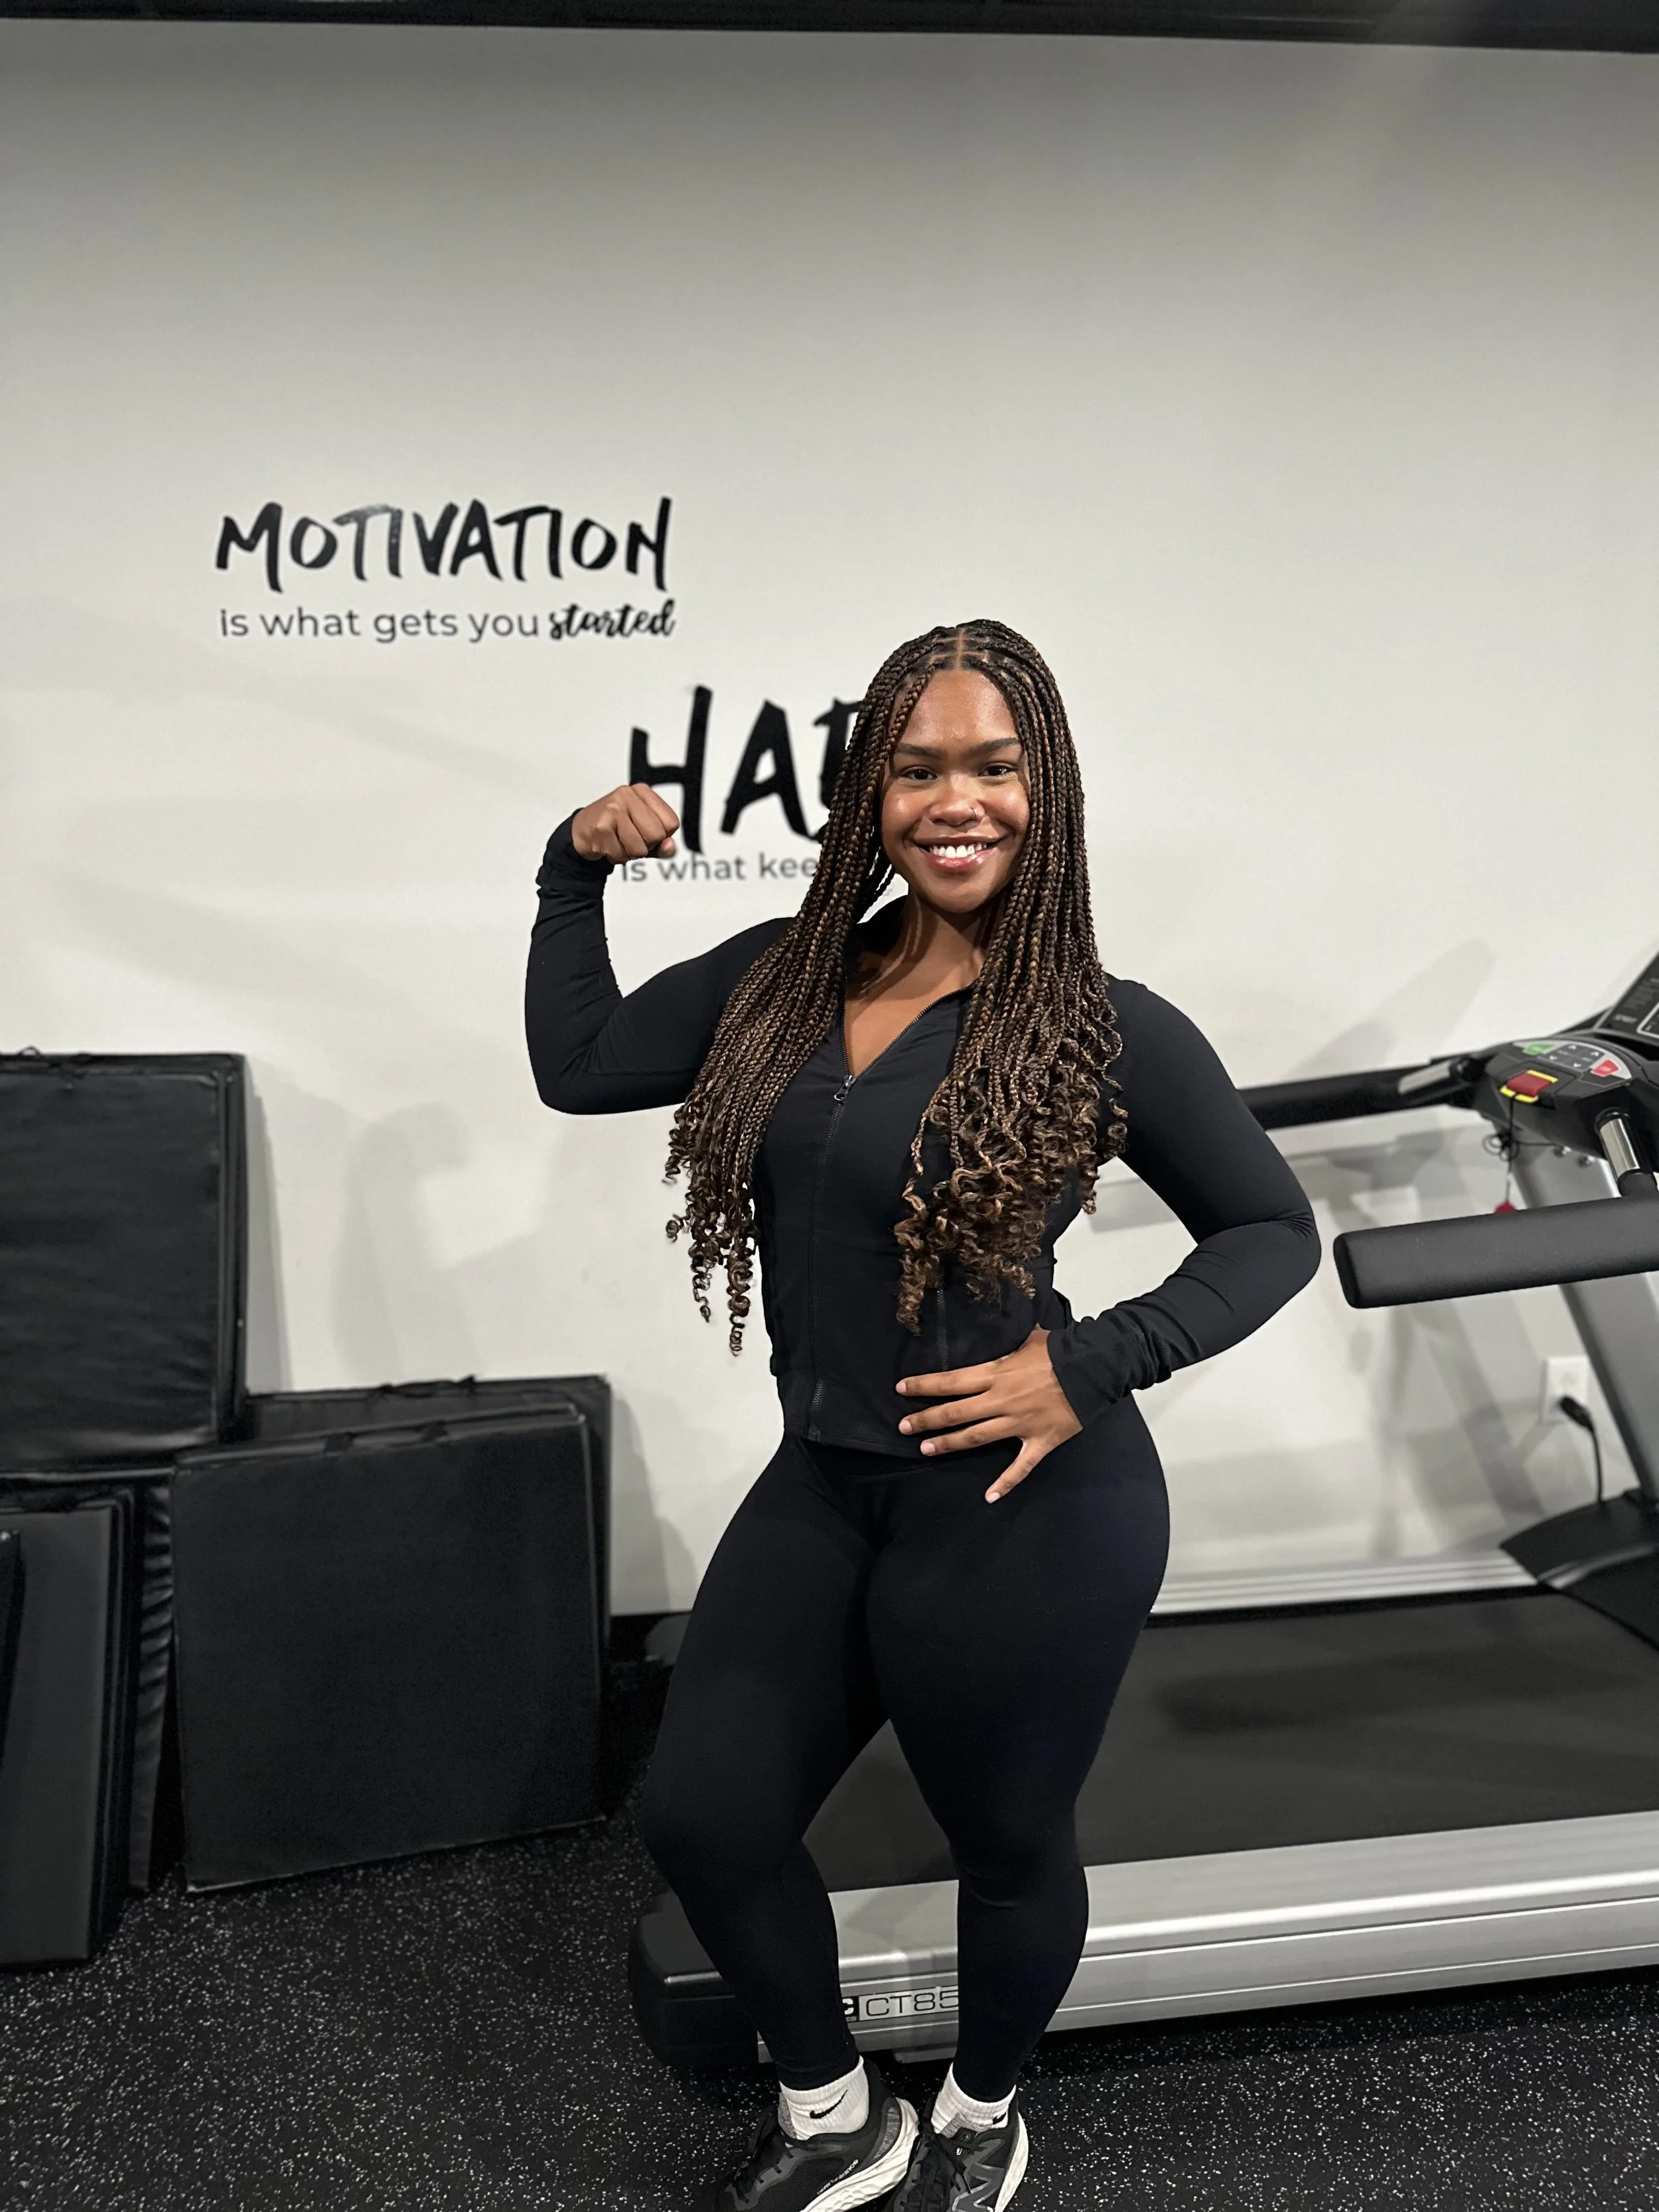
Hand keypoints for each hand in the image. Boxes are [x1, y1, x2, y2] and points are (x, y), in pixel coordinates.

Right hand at [571, 782, 679, 861]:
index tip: (646, 832)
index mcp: (643, 792)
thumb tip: (670, 846)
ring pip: (640, 848)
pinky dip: (616, 857)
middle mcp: (628, 795)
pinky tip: (608, 845)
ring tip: (619, 842)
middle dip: (646, 846)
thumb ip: (663, 842)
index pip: (671, 823)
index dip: (662, 836)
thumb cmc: (616, 829)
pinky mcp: (601, 826)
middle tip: (630, 839)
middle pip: (657, 835)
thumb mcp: (645, 833)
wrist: (582, 830)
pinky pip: (621, 855)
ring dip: (630, 854)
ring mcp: (613, 809)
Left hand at [896, 1326, 1081, 1501]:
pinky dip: (1005, 1483)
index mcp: (997, 1374)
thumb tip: (1005, 1324)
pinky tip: (989, 1497)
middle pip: (956, 1412)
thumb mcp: (1031, 1339)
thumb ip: (1012, 1341)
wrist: (1095, 1368)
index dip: (924, 1385)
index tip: (901, 1389)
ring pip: (976, 1436)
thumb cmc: (1063, 1350)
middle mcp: (1001, 1400)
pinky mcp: (1039, 1441)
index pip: (951, 1381)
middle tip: (903, 1427)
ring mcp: (1019, 1423)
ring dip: (949, 1444)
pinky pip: (1019, 1467)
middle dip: (927, 1419)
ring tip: (926, 1449)